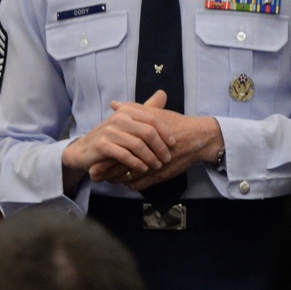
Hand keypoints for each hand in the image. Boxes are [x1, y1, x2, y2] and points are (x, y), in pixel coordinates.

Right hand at [64, 90, 173, 190]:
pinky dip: (137, 163)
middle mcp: (119, 118)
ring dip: (150, 157)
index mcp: (127, 110)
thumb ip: (146, 109)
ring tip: (157, 166)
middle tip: (167, 159)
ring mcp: (110, 131)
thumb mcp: (129, 121)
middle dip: (160, 147)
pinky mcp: (103, 145)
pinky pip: (125, 155)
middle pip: (148, 132)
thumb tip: (163, 93)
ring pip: (138, 145)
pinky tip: (143, 169)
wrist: (85, 150)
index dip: (165, 132)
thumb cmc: (112, 137)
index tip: (173, 144)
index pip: (153, 119)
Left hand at [88, 98, 222, 189]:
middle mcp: (144, 154)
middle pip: (119, 166)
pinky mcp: (160, 176)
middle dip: (105, 172)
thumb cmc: (176, 124)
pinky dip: (131, 185)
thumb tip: (114, 104)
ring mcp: (152, 167)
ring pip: (129, 178)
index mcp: (140, 139)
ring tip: (107, 180)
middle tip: (94, 175)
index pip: (117, 150)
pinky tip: (126, 183)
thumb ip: (133, 109)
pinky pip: (141, 185)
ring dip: (117, 180)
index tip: (93, 158)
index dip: (103, 156)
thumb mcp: (154, 113)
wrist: (197, 138)